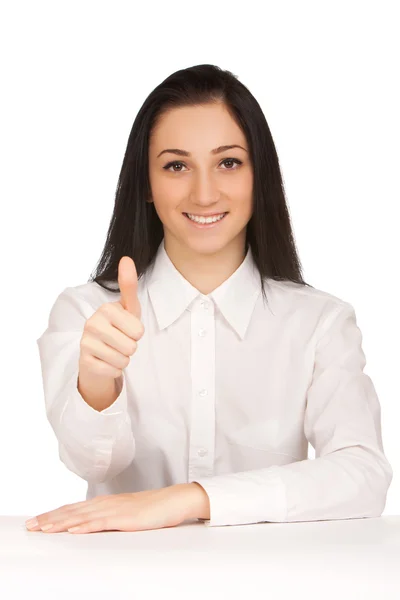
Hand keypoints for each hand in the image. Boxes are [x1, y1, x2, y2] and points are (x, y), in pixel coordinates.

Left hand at [25, 484, 208, 533]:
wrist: (174, 500)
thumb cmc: (154, 508)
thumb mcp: (127, 514)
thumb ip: (110, 518)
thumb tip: (94, 525)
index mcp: (106, 503)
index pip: (74, 508)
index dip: (54, 514)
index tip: (37, 520)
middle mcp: (107, 503)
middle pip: (72, 511)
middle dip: (49, 518)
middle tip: (30, 526)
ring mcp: (115, 510)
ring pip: (81, 516)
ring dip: (60, 522)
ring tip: (43, 528)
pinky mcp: (125, 518)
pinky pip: (101, 523)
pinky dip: (84, 525)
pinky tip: (72, 529)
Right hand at [79, 256, 143, 380]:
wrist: (98, 353)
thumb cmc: (118, 327)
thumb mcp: (129, 308)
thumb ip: (129, 285)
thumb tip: (126, 258)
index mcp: (105, 309)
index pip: (138, 332)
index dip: (137, 334)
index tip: (126, 329)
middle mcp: (92, 324)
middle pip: (131, 347)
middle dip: (130, 348)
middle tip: (120, 342)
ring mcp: (85, 343)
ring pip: (123, 360)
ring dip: (123, 359)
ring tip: (114, 351)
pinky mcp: (84, 362)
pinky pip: (113, 371)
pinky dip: (114, 370)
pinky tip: (106, 361)